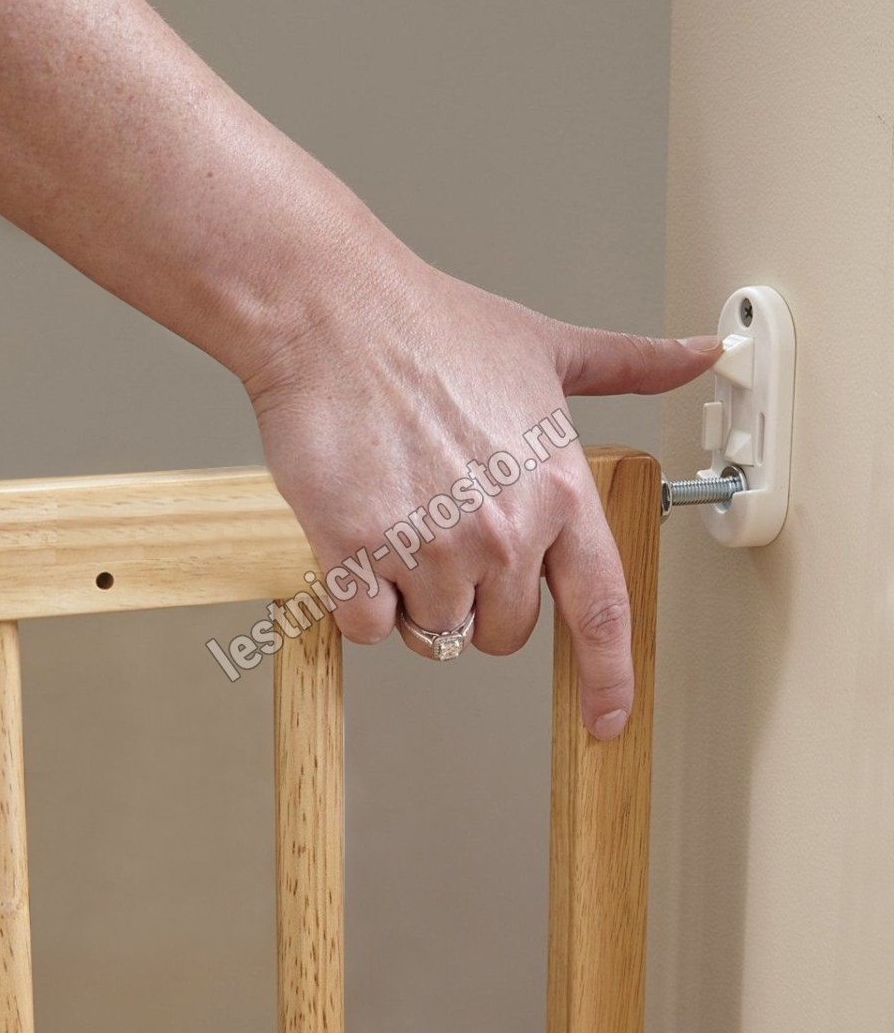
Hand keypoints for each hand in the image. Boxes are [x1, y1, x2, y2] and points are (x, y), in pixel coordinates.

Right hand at [246, 243, 719, 738]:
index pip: (601, 609)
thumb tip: (701, 351)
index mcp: (558, 490)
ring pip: (434, 633)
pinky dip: (360, 595)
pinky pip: (369, 625)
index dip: (610, 676)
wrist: (332, 314)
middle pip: (504, 632)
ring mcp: (433, 546)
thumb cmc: (433, 325)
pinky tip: (358, 532)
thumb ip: (630, 366)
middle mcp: (504, 530)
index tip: (609, 719)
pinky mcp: (360, 554)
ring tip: (401, 518)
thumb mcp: (547, 347)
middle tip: (449, 532)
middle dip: (479, 601)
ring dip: (416, 598)